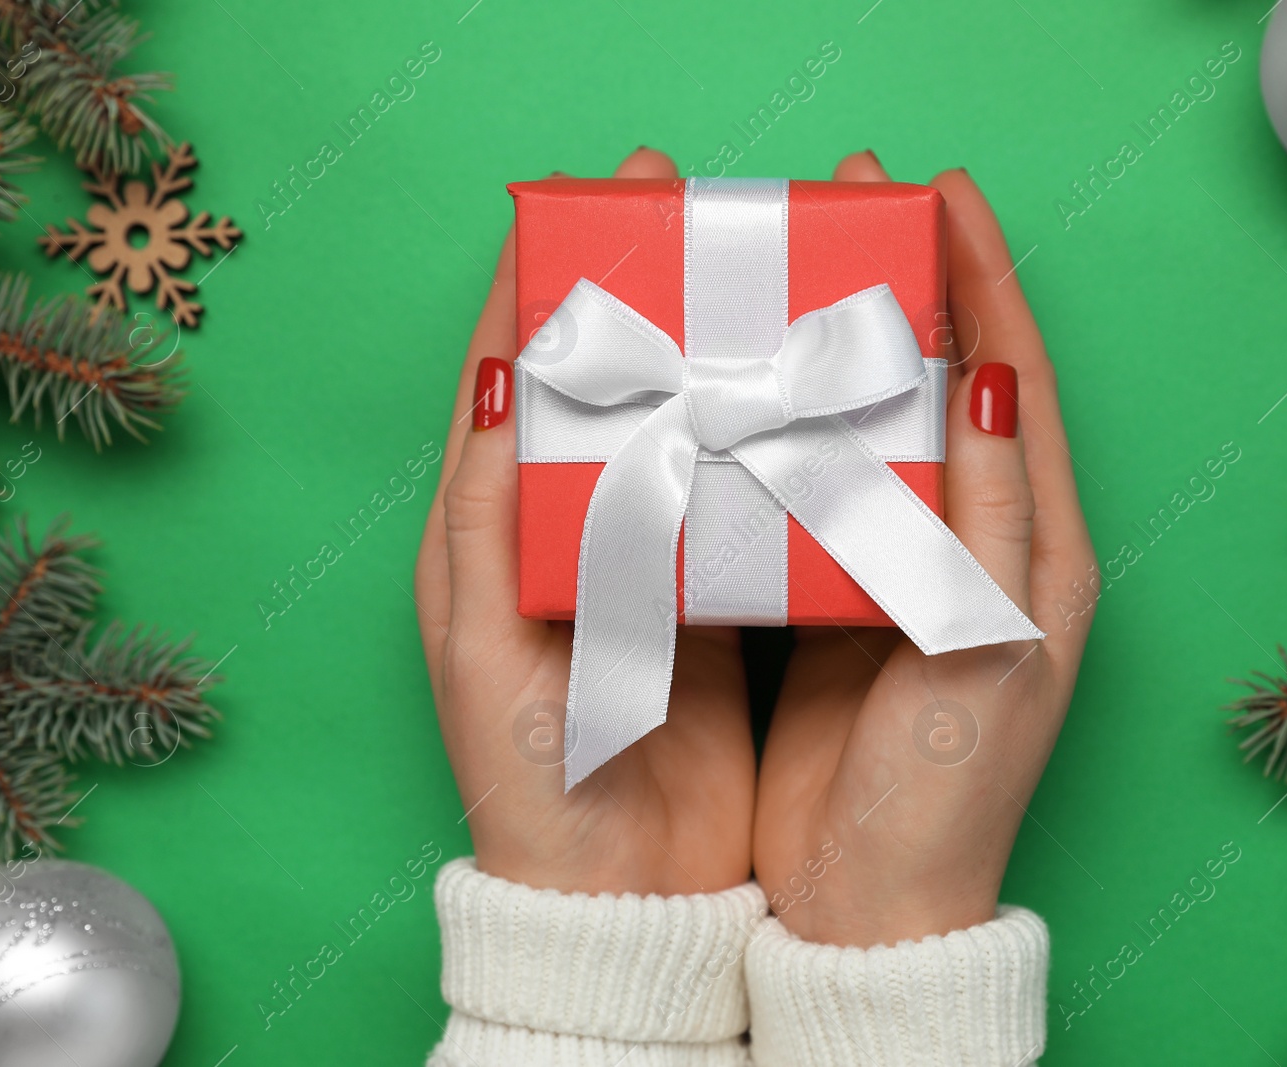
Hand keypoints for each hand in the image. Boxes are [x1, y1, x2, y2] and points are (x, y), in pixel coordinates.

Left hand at [415, 148, 754, 896]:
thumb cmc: (528, 775)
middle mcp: (576, 530)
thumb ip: (485, 512)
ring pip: (682, 423)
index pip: (514, 371)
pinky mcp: (718, 599)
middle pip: (610, 378)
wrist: (617, 895)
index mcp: (498, 526)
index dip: (548, 279)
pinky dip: (766, 434)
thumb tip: (494, 374)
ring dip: (718, 347)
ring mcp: (651, 560)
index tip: (596, 198)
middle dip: (650, 287)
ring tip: (767, 270)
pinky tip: (806, 386)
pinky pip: (741, 494)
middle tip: (700, 207)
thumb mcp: (480, 639)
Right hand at [753, 153, 1097, 945]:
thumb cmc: (947, 790)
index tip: (942, 196)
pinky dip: (787, 424)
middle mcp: (975, 545)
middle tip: (856, 203)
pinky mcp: (835, 598)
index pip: (1019, 380)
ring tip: (795, 268)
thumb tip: (996, 381)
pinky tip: (749, 383)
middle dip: (910, 287)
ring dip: (839, 344)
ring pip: (875, 424)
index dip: (986, 281)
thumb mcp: (993, 644)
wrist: (871, 905)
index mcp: (1036, 546)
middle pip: (949, 384)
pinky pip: (816, 485)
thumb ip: (996, 513)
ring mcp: (901, 568)